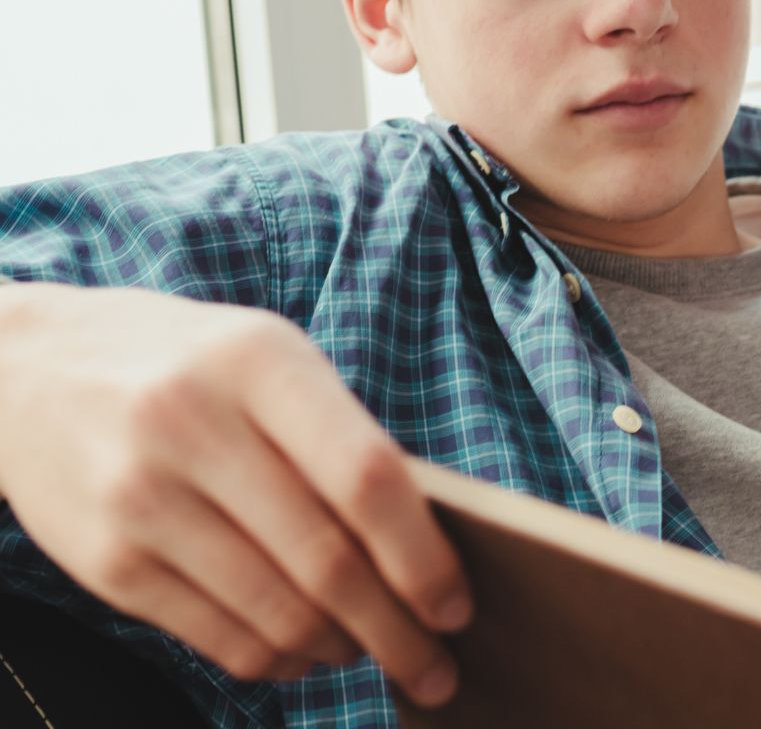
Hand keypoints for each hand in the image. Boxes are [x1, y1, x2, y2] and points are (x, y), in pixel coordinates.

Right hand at [0, 282, 471, 706]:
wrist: (30, 366)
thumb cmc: (185, 359)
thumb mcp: (267, 355)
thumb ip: (336, 430)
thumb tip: (418, 538)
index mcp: (259, 362)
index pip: (365, 476)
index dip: (421, 554)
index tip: (456, 604)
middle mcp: (195, 426)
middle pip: (326, 560)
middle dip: (396, 630)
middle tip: (436, 667)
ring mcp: (143, 497)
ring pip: (274, 613)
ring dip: (341, 650)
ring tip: (375, 653)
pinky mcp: (106, 560)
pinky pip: (216, 637)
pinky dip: (277, 660)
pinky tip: (306, 652)